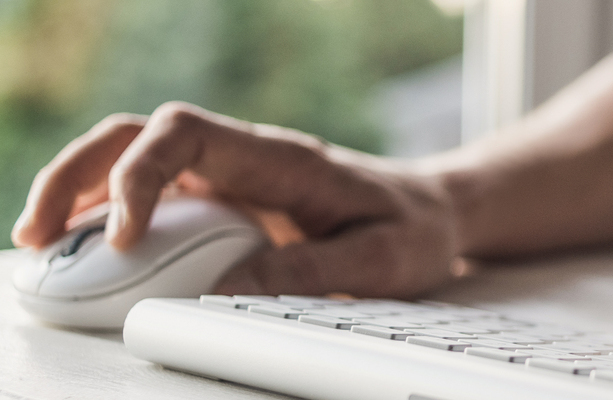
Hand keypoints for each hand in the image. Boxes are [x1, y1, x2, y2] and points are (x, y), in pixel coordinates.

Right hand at [12, 101, 462, 296]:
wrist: (435, 211)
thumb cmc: (413, 230)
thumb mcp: (379, 260)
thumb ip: (308, 274)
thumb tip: (222, 296)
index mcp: (280, 157)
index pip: (184, 134)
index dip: (137, 176)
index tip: (121, 238)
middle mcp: (245, 157)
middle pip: (137, 134)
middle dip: (76, 175)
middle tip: (35, 235)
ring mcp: (230, 176)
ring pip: (132, 158)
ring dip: (78, 191)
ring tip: (38, 246)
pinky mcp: (225, 201)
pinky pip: (154, 196)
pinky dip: (108, 216)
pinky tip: (86, 253)